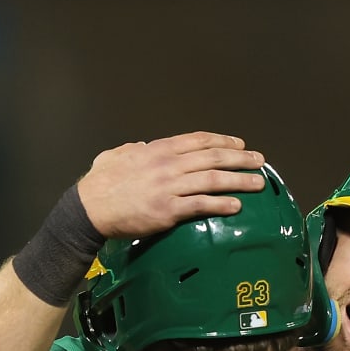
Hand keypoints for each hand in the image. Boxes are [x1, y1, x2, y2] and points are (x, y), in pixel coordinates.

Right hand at [78, 132, 266, 238]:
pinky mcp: (168, 210)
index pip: (198, 140)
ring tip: (258, 183)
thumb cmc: (100, 183)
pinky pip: (201, 205)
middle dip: (240, 157)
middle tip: (259, 161)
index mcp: (158, 150)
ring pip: (213, 179)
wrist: (89, 208)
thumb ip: (131, 150)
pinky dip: (221, 205)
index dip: (223, 140)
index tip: (239, 143)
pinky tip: (237, 206)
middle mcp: (169, 165)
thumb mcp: (115, 155)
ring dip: (239, 181)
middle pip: (213, 157)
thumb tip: (139, 146)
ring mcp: (170, 187)